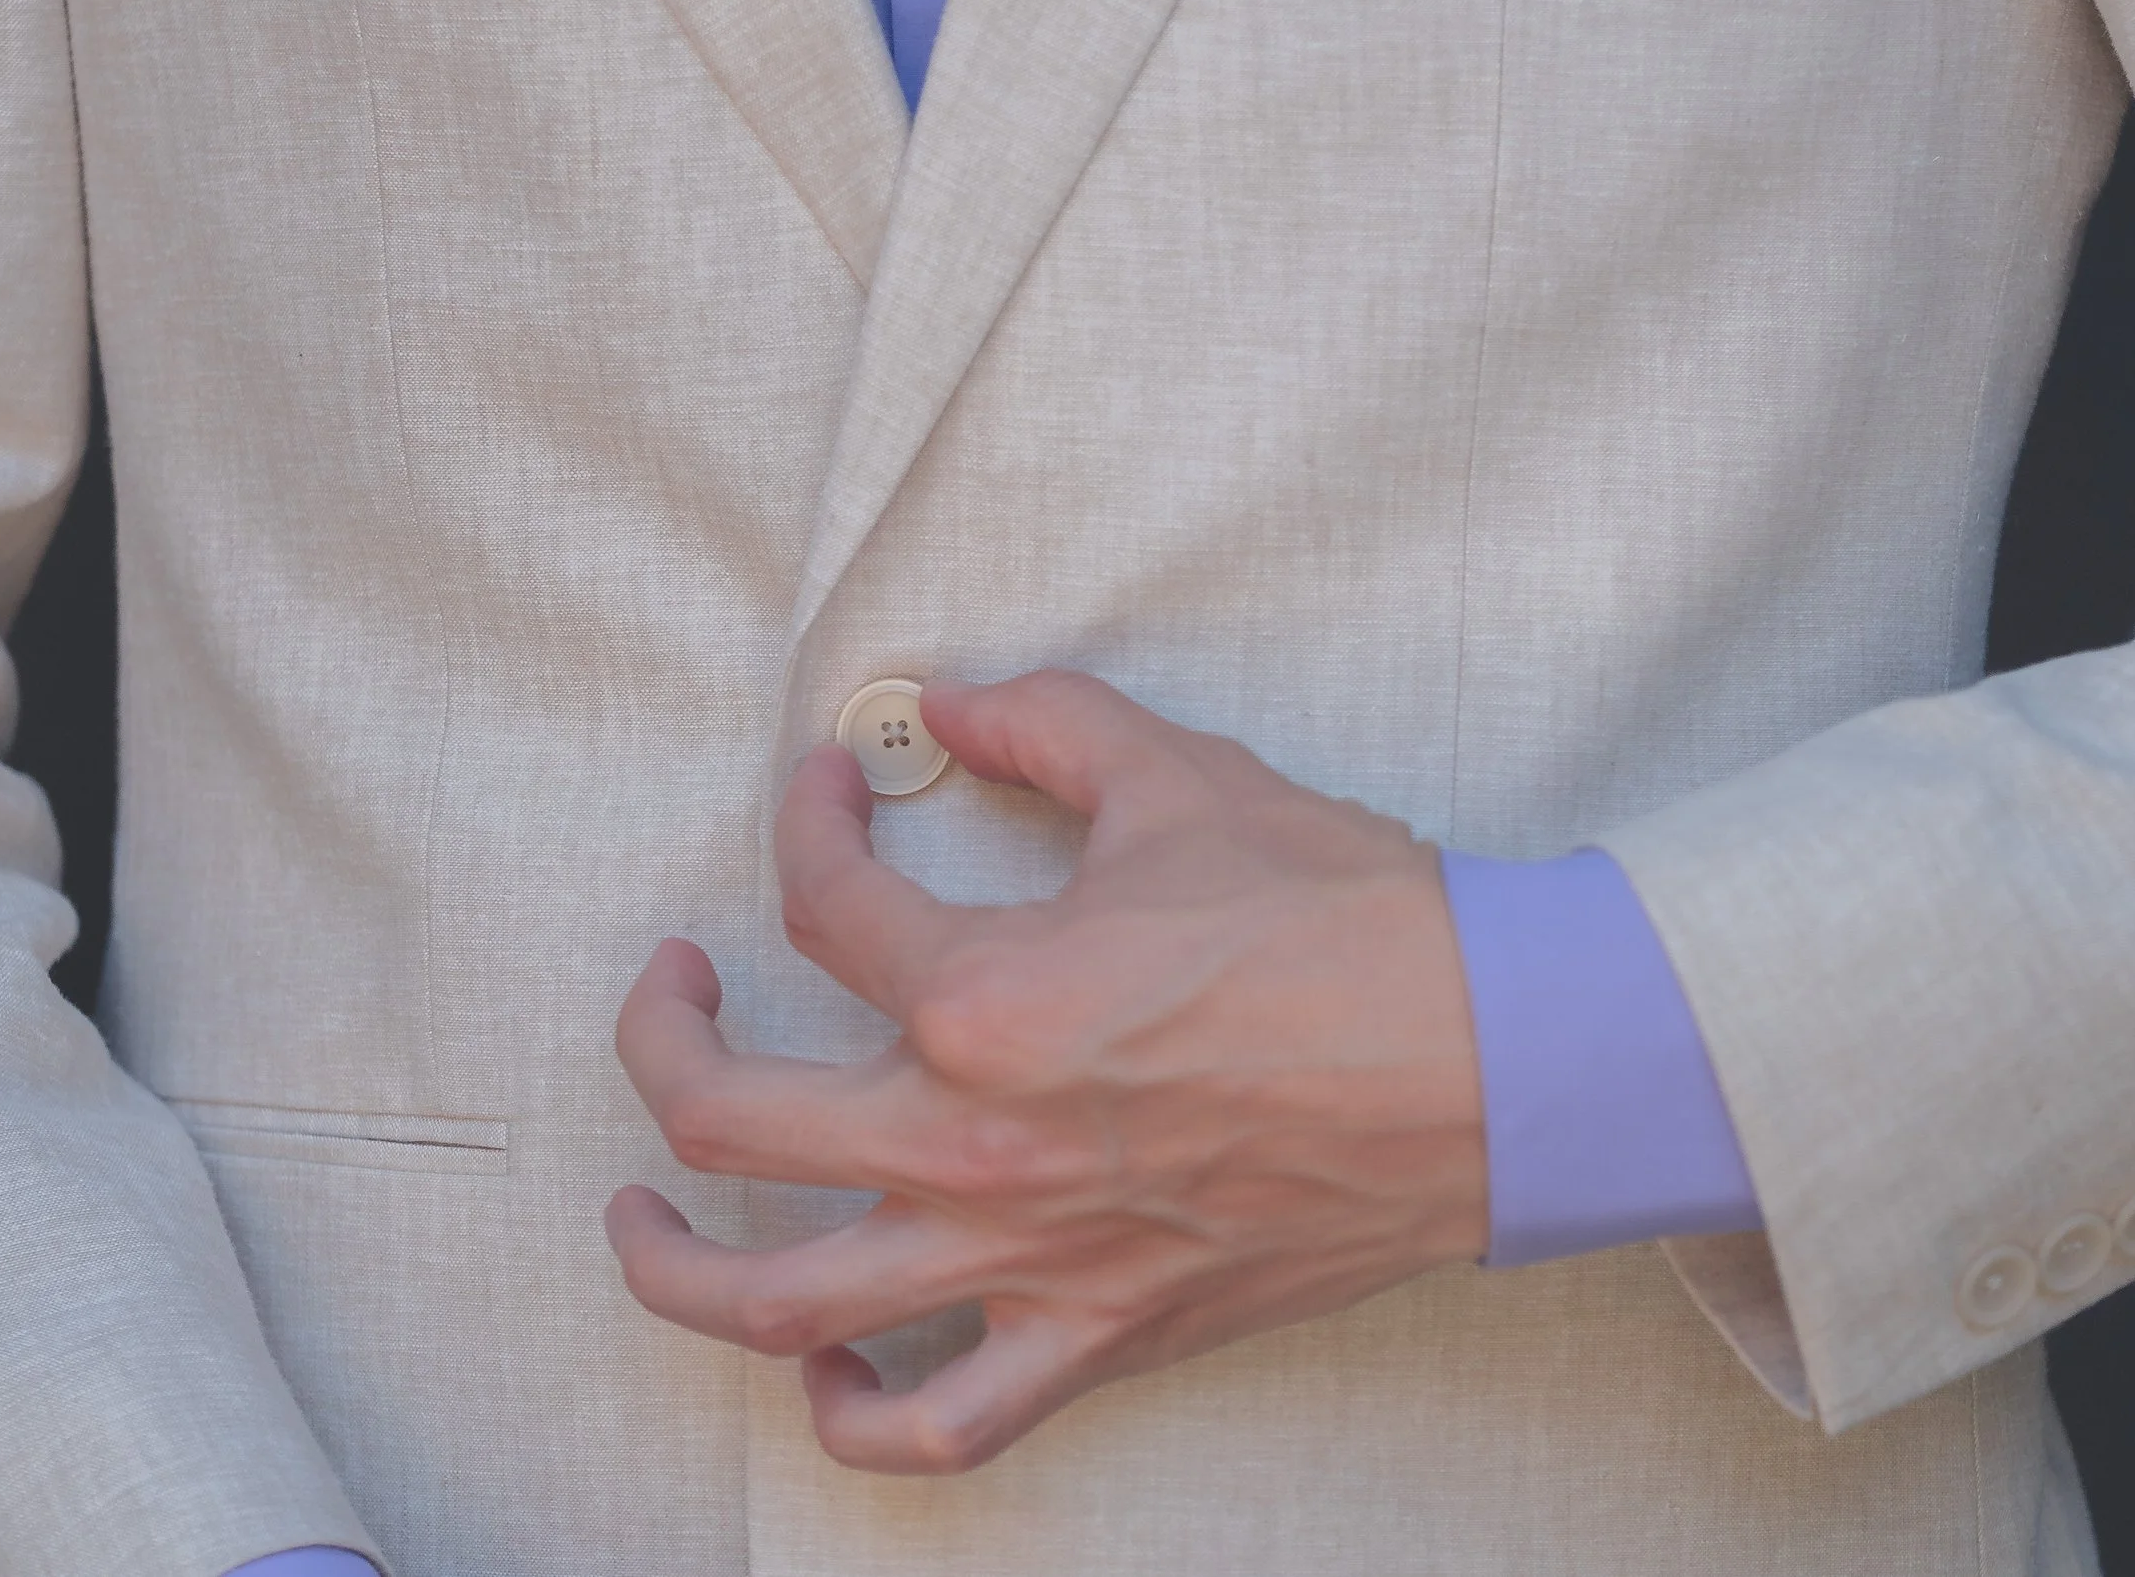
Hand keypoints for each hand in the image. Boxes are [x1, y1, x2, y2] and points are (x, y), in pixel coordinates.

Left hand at [606, 670, 1487, 1473]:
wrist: (1494, 1062)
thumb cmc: (1349, 924)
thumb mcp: (1184, 777)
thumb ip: (1038, 724)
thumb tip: (941, 706)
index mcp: (986, 994)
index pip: (825, 902)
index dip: (807, 822)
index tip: (833, 793)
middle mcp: (974, 1142)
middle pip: (727, 1112)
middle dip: (662, 1035)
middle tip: (673, 988)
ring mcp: (1026, 1257)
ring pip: (779, 1302)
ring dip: (672, 1258)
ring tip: (641, 1210)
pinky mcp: (1097, 1333)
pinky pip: (939, 1427)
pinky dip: (852, 1416)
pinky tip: (824, 1371)